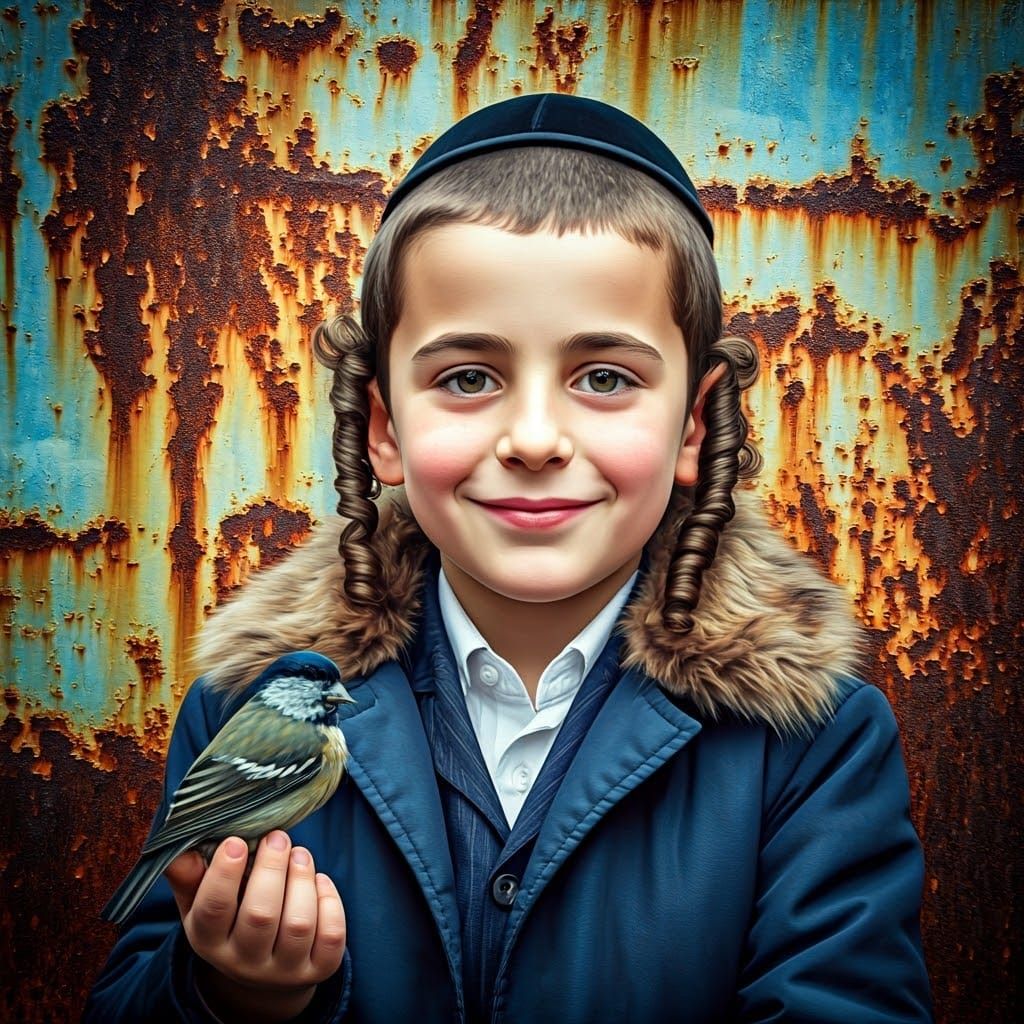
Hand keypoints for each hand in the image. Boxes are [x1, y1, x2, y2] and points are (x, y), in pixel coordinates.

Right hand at [165, 831, 346, 1022]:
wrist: (263, 970)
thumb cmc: (230, 919)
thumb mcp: (200, 902)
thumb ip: (189, 876)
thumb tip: (181, 851)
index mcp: (210, 941)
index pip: (213, 911)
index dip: (224, 874)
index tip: (236, 840)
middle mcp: (245, 962)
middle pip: (260, 916)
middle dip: (271, 868)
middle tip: (277, 837)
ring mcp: (284, 969)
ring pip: (298, 924)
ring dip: (302, 879)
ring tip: (300, 854)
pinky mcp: (319, 968)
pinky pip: (331, 935)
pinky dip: (329, 900)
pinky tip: (318, 881)